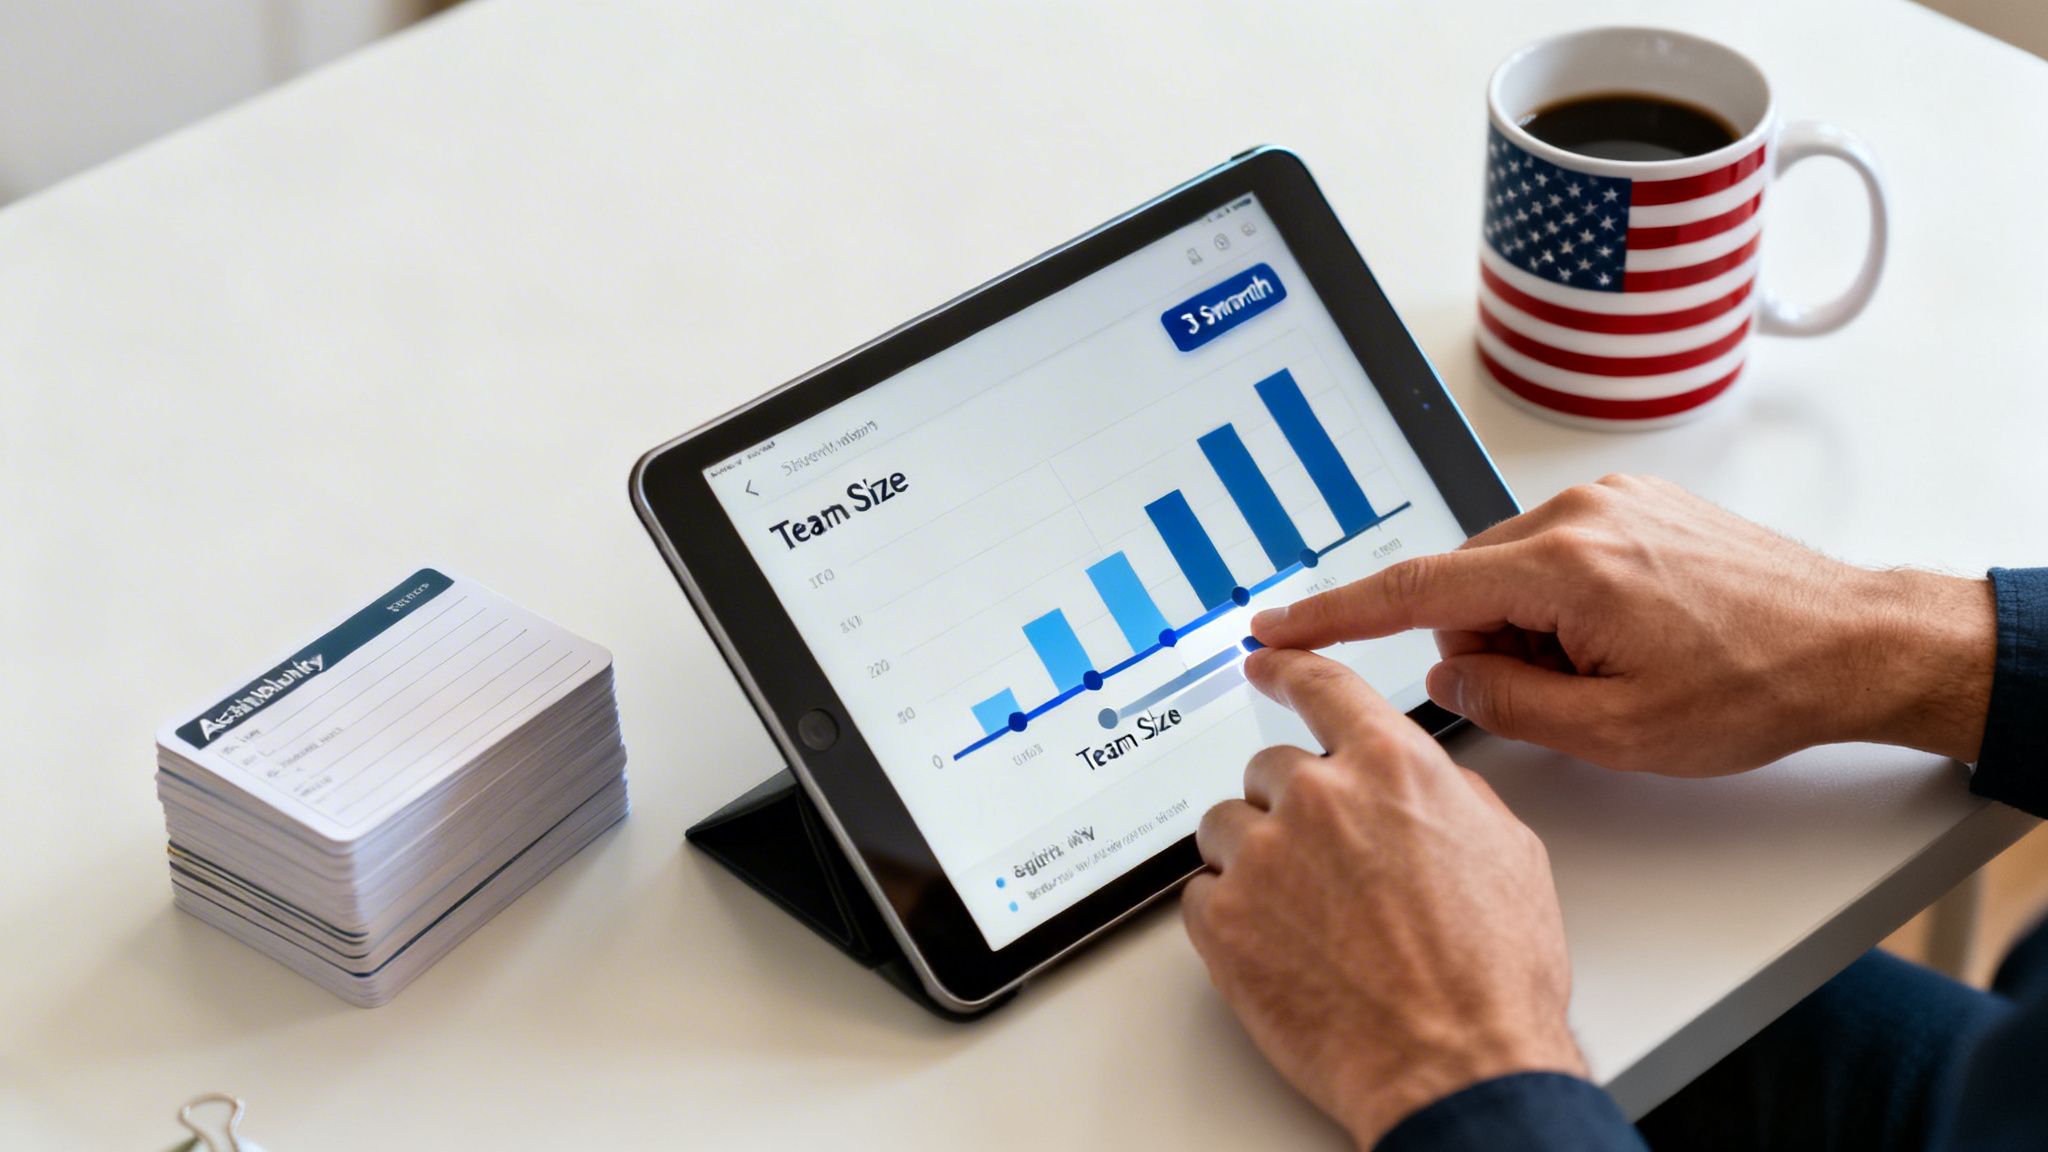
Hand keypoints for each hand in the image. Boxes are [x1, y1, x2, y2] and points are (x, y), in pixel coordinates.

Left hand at [1182, 648, 1583, 1147]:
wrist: (1457, 1065)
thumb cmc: (1493, 976)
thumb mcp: (1508, 854)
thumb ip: (1449, 795)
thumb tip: (1425, 785)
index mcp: (1391, 767)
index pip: (1321, 685)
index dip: (1287, 667)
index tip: (1262, 659)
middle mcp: (1319, 798)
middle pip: (1269, 770)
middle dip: (1291, 811)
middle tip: (1327, 870)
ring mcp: (1262, 857)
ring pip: (1226, 827)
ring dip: (1255, 861)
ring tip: (1307, 919)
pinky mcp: (1222, 920)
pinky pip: (1203, 894)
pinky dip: (1232, 918)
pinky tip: (1283, 951)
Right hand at [1252, 475, 1995, 775]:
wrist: (1853, 642)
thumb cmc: (1756, 688)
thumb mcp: (1619, 734)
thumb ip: (1508, 702)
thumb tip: (1446, 674)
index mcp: (1566, 568)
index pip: (1412, 591)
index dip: (1331, 615)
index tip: (1273, 627)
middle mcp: (1578, 514)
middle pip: (1464, 585)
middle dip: (1488, 646)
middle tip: (1567, 695)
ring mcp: (1607, 498)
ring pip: (1509, 572)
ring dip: (1531, 626)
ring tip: (1615, 667)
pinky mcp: (1631, 500)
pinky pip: (1553, 552)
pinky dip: (1562, 600)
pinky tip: (1627, 635)